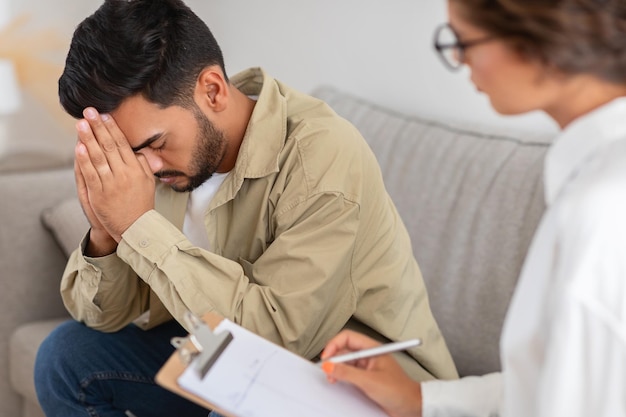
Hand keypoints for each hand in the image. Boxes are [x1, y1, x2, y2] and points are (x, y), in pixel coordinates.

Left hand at [75, 108, 154, 242]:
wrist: (135, 228)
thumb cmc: (141, 206)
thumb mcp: (148, 183)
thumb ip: (143, 165)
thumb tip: (138, 150)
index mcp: (136, 169)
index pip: (122, 144)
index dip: (112, 128)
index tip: (105, 116)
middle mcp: (124, 174)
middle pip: (109, 146)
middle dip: (98, 127)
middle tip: (89, 112)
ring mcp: (111, 184)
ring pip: (98, 157)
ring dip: (88, 138)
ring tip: (81, 124)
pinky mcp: (99, 194)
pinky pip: (90, 174)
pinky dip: (84, 160)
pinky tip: (79, 147)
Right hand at [320, 330, 422, 416]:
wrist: (412, 408)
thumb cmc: (400, 391)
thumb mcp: (370, 381)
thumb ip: (347, 373)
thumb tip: (329, 366)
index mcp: (372, 349)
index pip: (348, 337)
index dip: (334, 345)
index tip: (326, 357)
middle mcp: (369, 356)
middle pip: (344, 350)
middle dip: (333, 359)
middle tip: (327, 371)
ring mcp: (367, 368)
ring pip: (345, 363)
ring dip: (336, 370)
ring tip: (332, 379)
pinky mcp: (366, 380)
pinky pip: (349, 375)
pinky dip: (341, 378)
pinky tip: (339, 383)